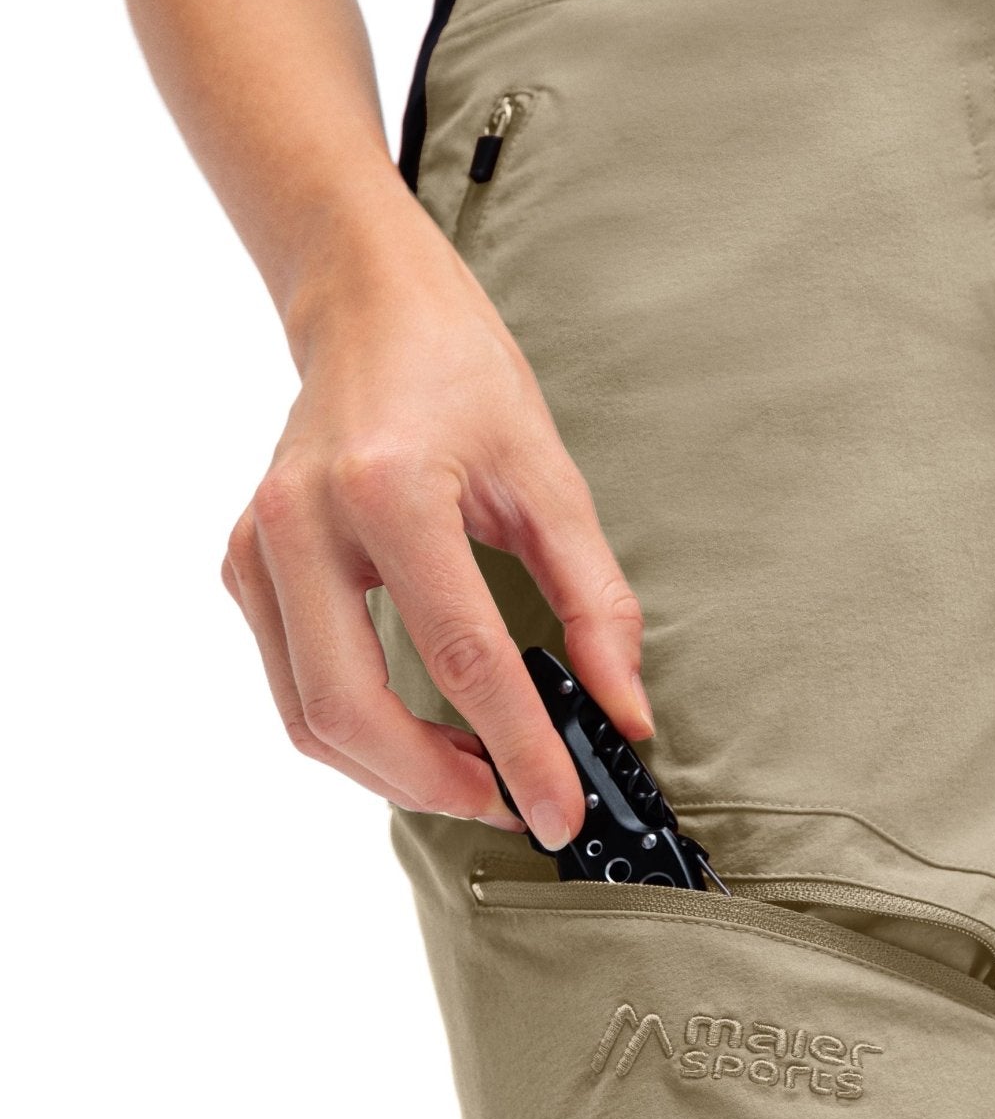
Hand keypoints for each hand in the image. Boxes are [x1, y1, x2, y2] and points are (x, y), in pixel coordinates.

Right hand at [222, 207, 653, 844]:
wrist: (367, 307)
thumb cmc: (460, 375)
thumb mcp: (551, 480)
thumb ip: (595, 603)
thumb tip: (626, 712)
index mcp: (386, 492)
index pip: (461, 659)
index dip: (518, 751)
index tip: (561, 810)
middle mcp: (301, 525)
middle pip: (352, 713)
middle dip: (436, 786)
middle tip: (514, 804)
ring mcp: (258, 550)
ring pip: (309, 718)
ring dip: (395, 772)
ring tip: (478, 775)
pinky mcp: (245, 568)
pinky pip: (294, 687)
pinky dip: (360, 733)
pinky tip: (424, 734)